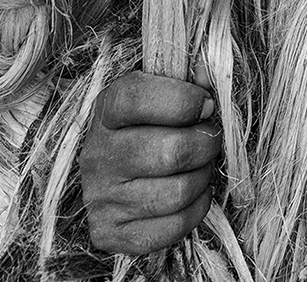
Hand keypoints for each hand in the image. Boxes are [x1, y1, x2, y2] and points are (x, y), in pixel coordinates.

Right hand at [79, 71, 221, 254]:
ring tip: (199, 167)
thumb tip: (208, 73)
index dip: (184, 99)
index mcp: (106, 112)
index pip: (138, 98)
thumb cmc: (148, 129)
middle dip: (206, 144)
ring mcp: (100, 198)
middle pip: (171, 152)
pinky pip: (174, 225)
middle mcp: (97, 155)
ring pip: (178, 192)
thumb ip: (186, 82)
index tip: (205, 105)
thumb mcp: (160, 96)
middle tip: (209, 140)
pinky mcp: (111, 233)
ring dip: (203, 178)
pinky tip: (191, 194)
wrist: (115, 180)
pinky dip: (197, 209)